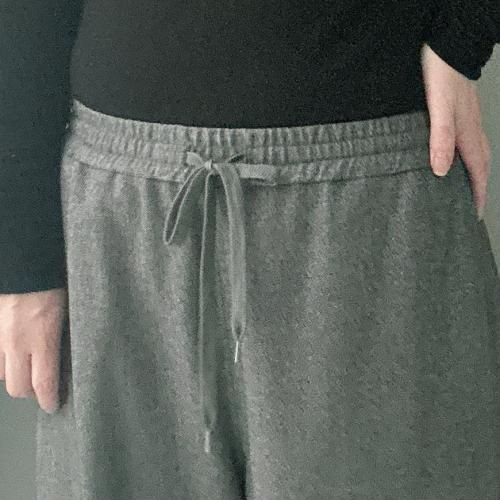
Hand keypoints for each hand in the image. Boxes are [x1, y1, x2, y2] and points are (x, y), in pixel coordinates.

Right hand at [0, 287, 66, 413]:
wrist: (26, 262)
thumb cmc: (52, 281)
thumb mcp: (69, 310)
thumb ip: (65, 335)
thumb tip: (70, 352)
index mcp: (42, 337)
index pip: (43, 383)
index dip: (49, 399)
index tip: (54, 406)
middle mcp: (16, 342)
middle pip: (19, 387)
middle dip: (32, 393)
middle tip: (44, 388)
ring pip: (1, 374)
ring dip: (15, 375)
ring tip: (29, 368)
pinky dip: (2, 360)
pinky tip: (14, 353)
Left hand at [421, 43, 491, 219]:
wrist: (448, 44)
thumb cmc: (442, 73)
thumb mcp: (439, 108)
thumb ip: (440, 137)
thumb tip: (439, 170)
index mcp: (466, 133)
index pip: (476, 172)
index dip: (476, 195)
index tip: (474, 215)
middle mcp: (469, 129)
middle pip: (478, 166)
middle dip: (477, 188)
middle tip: (471, 207)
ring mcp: (466, 120)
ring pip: (473, 154)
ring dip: (471, 173)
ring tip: (464, 188)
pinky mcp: (458, 112)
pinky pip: (466, 141)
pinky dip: (463, 156)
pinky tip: (452, 155)